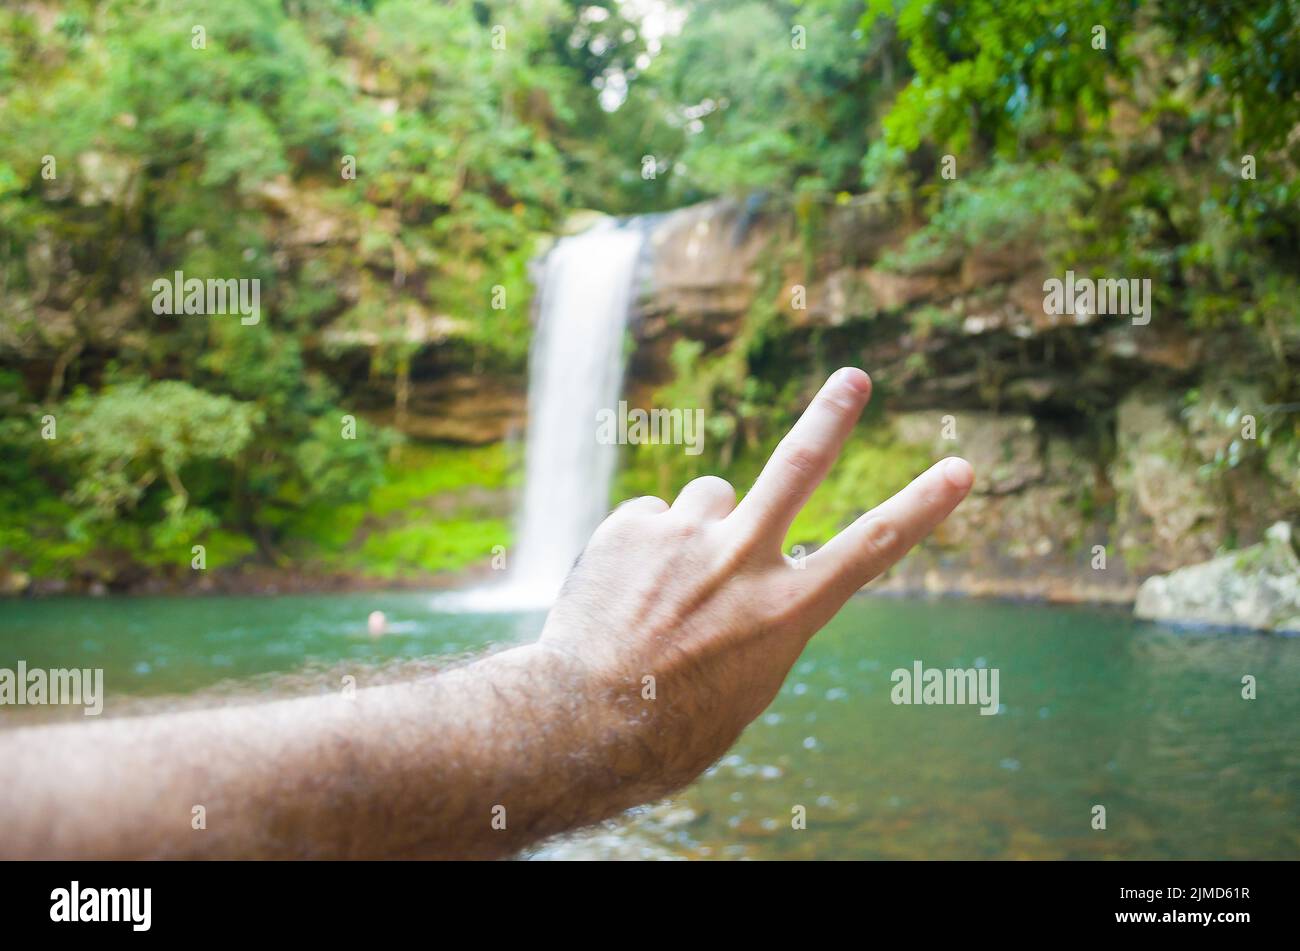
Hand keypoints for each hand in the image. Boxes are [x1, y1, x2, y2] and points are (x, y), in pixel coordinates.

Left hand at [538, 367, 973, 794]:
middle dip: (831, 417)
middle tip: (853, 378)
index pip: (872, 549)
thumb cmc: (672, 726)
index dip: (922, 507)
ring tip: (665, 582)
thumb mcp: (744, 685)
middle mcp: (743, 561)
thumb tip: (746, 578)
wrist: (582, 724)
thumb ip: (759, 620)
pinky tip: (622, 588)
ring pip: (709, 495)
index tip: (960, 468)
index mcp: (786, 611)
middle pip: (797, 466)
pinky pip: (652, 517)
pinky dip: (644, 545)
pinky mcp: (632, 525)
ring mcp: (686, 537)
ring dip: (698, 526)